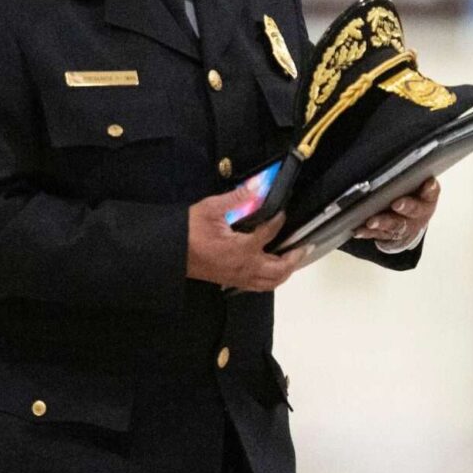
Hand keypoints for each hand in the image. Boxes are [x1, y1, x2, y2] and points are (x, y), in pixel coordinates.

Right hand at [186, 185, 311, 291]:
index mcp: (243, 249)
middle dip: (295, 257)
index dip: (279, 220)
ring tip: (292, 260)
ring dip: (286, 272)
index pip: (270, 232)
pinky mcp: (231, 281)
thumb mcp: (211, 209)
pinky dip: (271, 279)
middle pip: (280, 268)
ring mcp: (239, 277)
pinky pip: (259, 286)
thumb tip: (258, 186)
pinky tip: (270, 271)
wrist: (169, 253)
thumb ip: (238, 198)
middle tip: (303, 246)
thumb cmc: (188, 232)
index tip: (283, 211)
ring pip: (271, 282)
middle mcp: (245, 267)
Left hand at [354, 177, 439, 248]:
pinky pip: (377, 234)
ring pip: (395, 225)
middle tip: (397, 203)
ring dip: (383, 223)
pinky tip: (358, 230)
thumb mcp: (417, 185)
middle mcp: (418, 214)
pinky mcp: (388, 235)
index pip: (431, 192)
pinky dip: (367, 232)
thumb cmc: (413, 196)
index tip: (428, 183)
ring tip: (372, 221)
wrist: (412, 224)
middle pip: (414, 211)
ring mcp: (404, 226)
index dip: (430, 189)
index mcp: (427, 199)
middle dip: (406, 207)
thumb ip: (411, 173)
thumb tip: (396, 147)